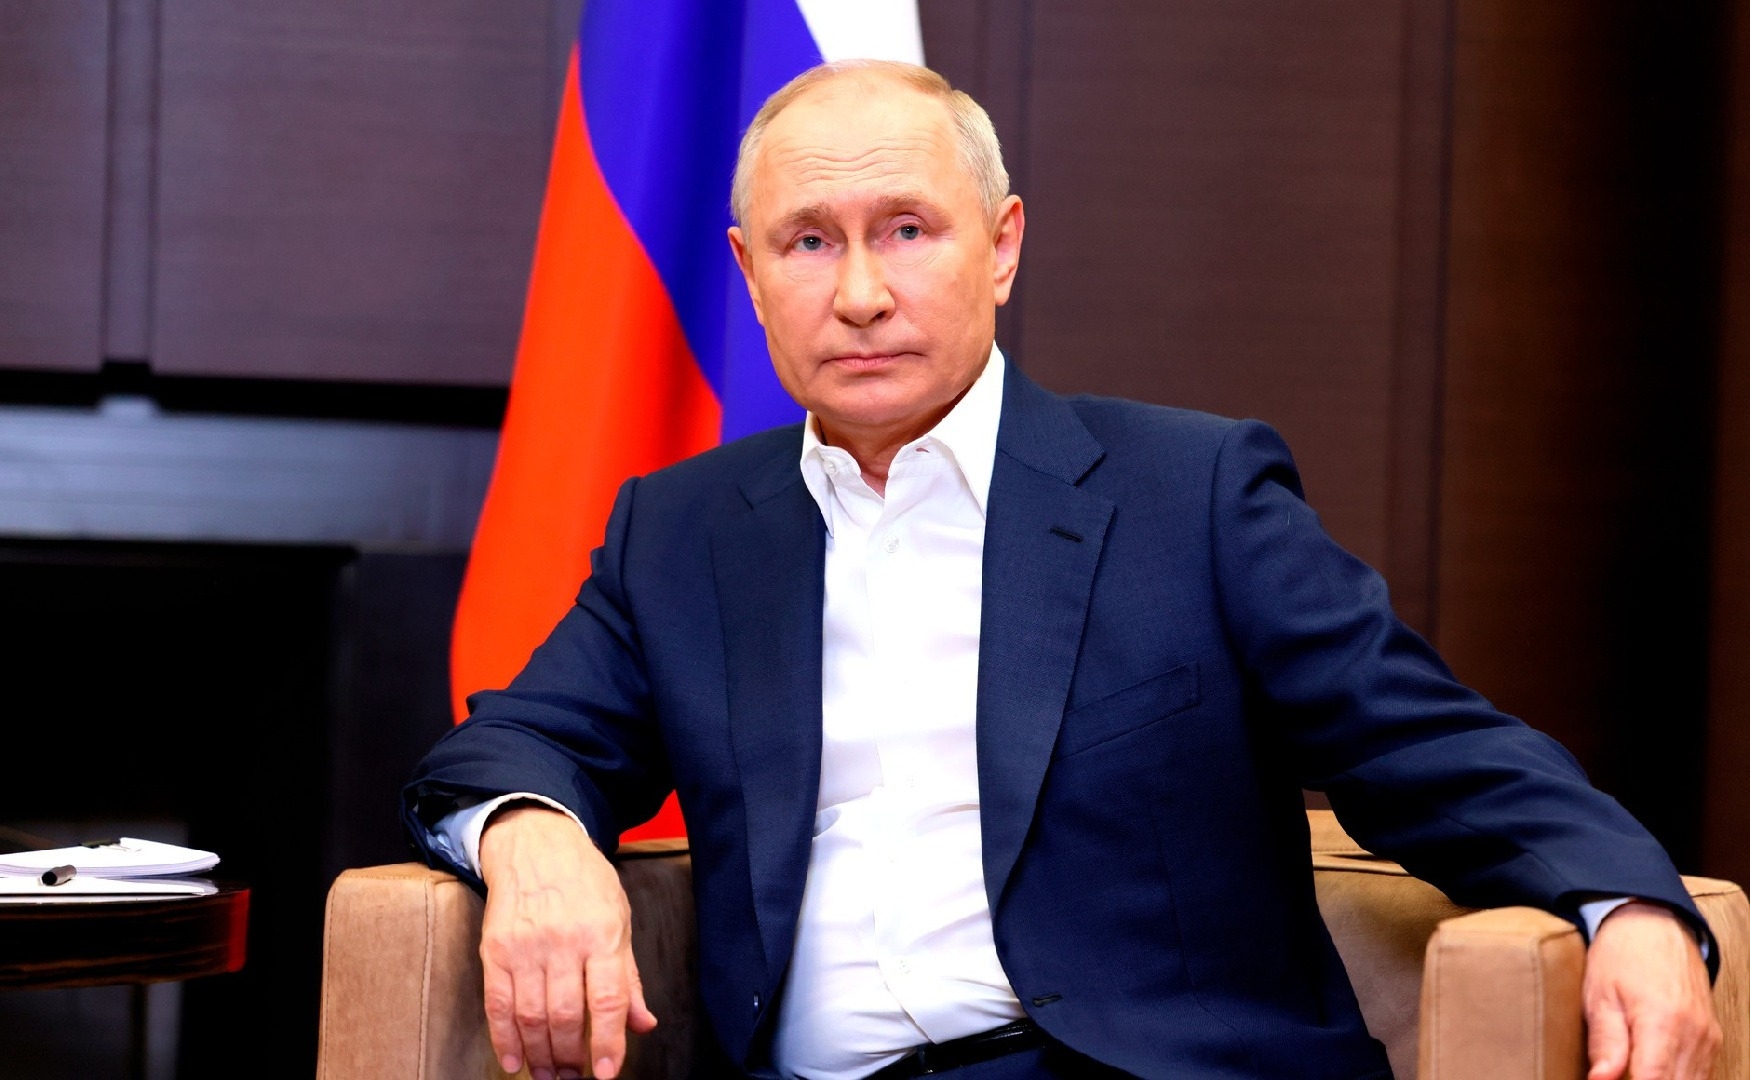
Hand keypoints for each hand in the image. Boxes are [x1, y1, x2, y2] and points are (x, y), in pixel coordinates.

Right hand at [477, 805, 657, 1079]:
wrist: (535, 844)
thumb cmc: (586, 882)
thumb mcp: (619, 919)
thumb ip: (628, 976)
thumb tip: (643, 1024)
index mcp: (602, 934)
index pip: (607, 999)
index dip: (607, 1042)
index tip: (605, 1073)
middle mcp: (563, 941)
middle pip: (565, 1015)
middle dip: (570, 1058)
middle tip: (574, 1078)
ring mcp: (525, 946)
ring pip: (531, 1016)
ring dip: (540, 1055)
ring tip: (549, 1075)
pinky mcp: (494, 949)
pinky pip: (497, 1004)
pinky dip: (505, 1039)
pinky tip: (515, 1062)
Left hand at [1584, 901, 1718, 1079]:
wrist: (1654, 924)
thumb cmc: (1620, 957)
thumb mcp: (1600, 995)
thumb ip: (1605, 1043)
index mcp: (1662, 1024)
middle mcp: (1694, 1035)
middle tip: (1618, 1075)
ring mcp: (1707, 1038)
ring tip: (1633, 1069)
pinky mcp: (1712, 1038)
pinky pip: (1699, 1074)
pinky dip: (1678, 1079)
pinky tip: (1653, 1070)